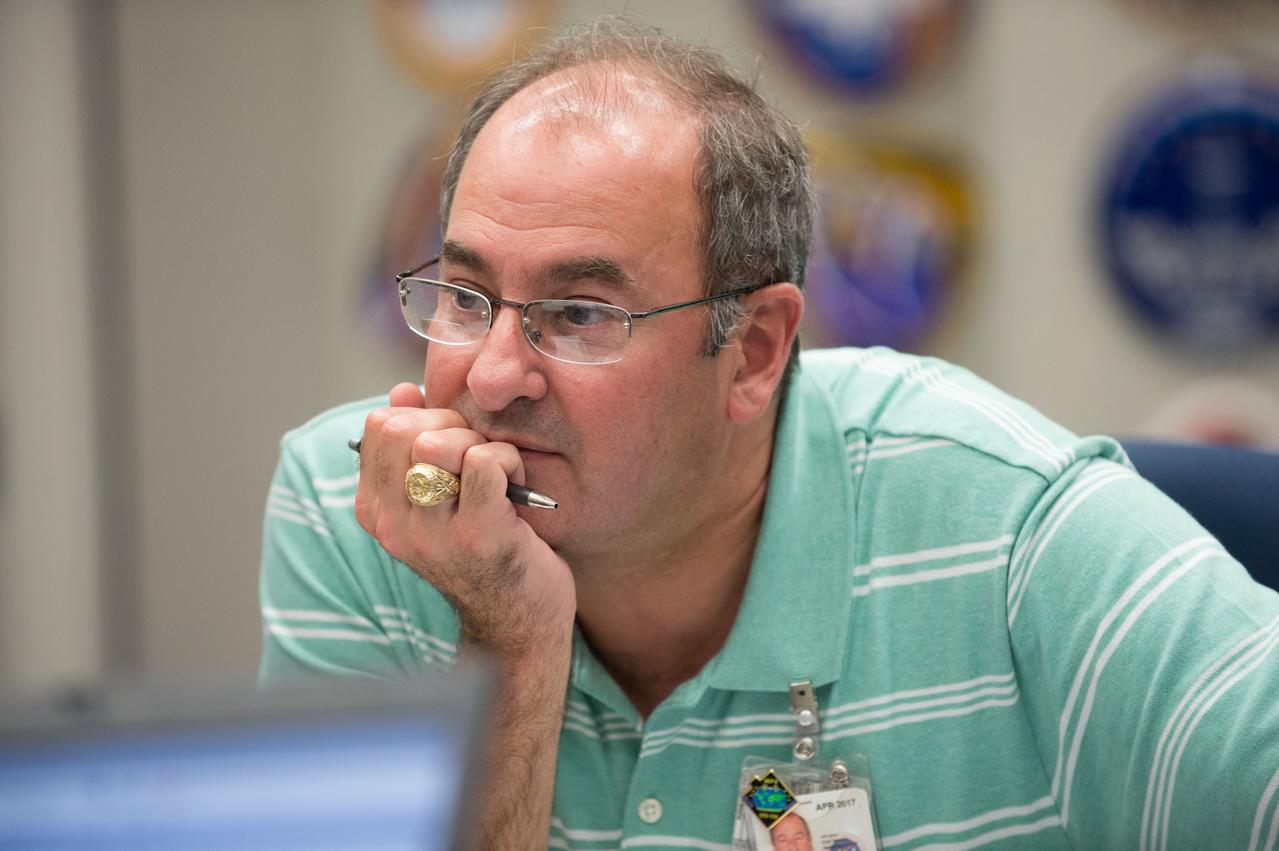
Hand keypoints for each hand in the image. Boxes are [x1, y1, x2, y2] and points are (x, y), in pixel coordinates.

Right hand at [354, 383, 575, 656]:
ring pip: (440, 443)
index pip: (380, 425)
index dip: (424, 418)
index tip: (452, 444)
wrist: (518, 620)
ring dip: (480, 443)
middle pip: (404, 427)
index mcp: (376, 510)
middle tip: (478, 455)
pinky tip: (516, 487)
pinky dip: (509, 461)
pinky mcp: (479, 537)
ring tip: (497, 474)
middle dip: (451, 424)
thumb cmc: (483, 548)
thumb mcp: (437, 498)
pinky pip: (485, 461)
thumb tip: (401, 392)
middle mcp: (394, 524)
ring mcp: (433, 534)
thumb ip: (414, 447)